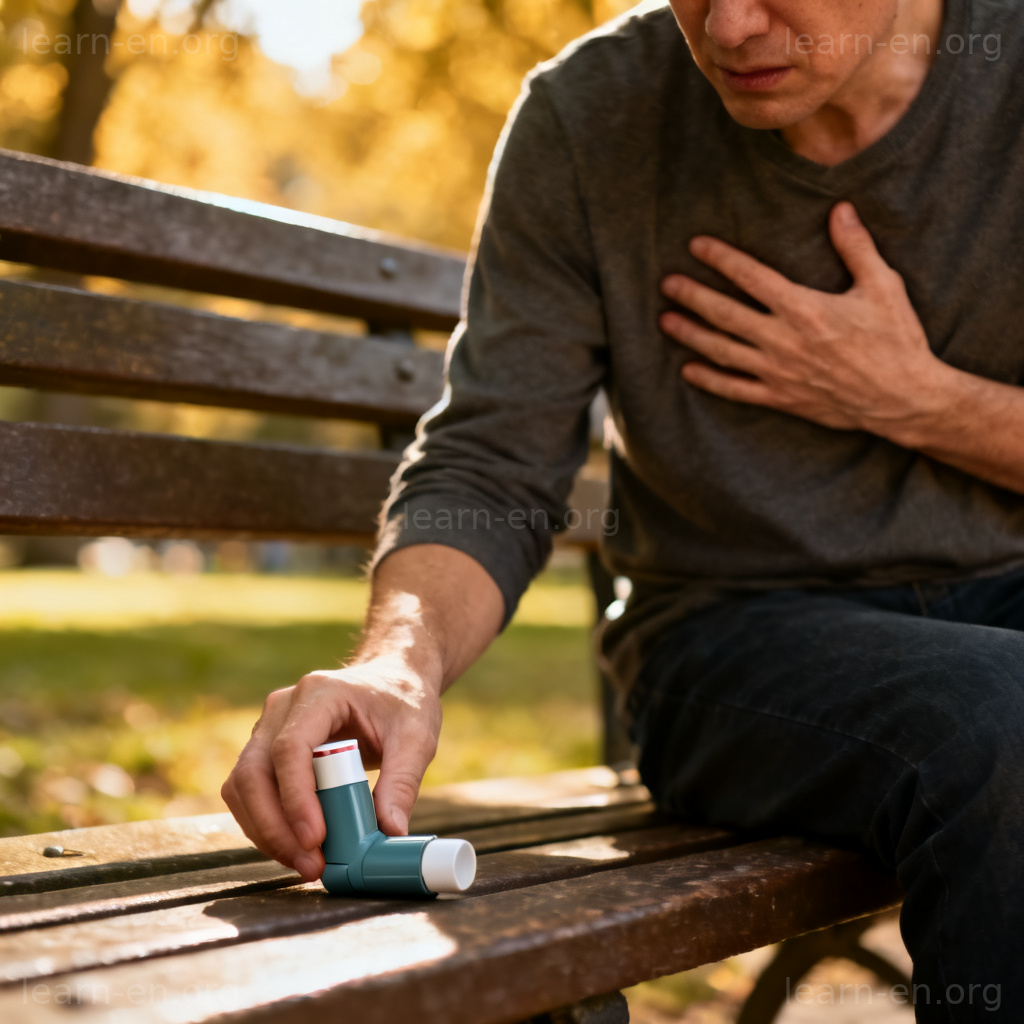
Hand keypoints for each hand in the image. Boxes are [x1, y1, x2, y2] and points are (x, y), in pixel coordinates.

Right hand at [221, 658, 441, 881]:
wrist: (390, 679)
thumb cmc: (403, 701)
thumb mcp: (417, 736)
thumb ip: (403, 781)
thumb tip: (390, 833)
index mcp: (320, 693)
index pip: (289, 748)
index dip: (296, 798)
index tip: (315, 839)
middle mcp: (283, 707)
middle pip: (253, 772)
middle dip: (275, 827)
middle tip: (311, 865)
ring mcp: (268, 727)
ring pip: (242, 787)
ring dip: (266, 832)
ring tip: (307, 864)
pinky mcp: (266, 749)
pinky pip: (250, 793)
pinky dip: (267, 825)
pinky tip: (298, 848)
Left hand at [659, 201, 950, 437]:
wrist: (903, 398)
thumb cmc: (896, 340)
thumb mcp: (883, 286)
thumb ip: (856, 248)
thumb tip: (840, 209)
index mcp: (804, 309)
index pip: (751, 277)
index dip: (721, 259)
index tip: (696, 246)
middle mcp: (783, 340)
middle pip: (725, 313)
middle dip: (692, 296)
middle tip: (666, 284)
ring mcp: (778, 372)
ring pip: (722, 351)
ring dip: (691, 335)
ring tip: (665, 320)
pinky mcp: (781, 398)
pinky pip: (736, 389)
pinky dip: (709, 380)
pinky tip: (688, 370)